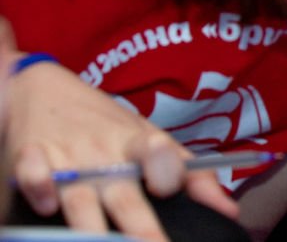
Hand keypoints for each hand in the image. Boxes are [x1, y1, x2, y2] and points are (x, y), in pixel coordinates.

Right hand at [5, 54, 238, 240]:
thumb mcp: (150, 138)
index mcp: (137, 144)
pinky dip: (38, 188)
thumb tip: (228, 210)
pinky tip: (47, 206)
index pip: (158, 154)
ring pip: (80, 196)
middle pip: (124, 195)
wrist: (43, 88)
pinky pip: (32, 175)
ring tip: (100, 241)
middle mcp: (104, 152)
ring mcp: (68, 156)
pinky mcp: (30, 156)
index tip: (170, 189)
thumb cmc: (106, 124)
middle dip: (139, 226)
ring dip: (90, 222)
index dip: (166, 170)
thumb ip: (191, 174)